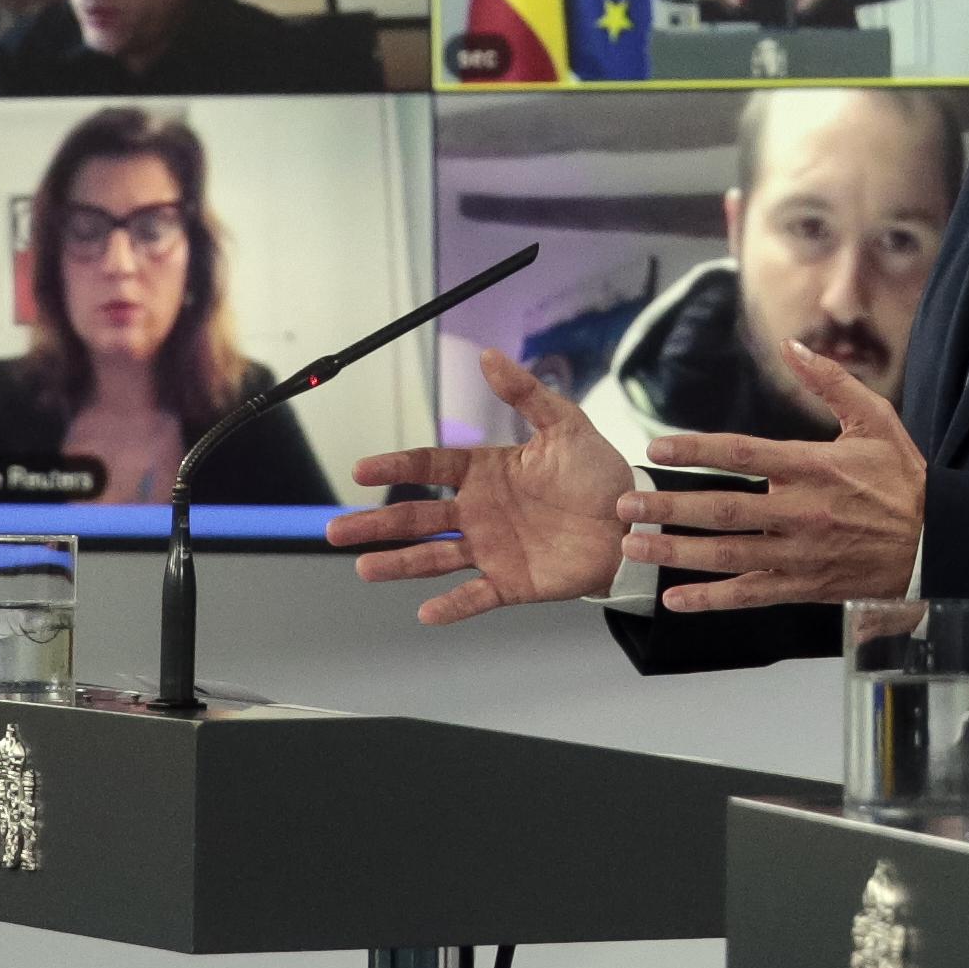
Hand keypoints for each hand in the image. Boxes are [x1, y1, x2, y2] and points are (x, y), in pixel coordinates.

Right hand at [328, 347, 634, 622]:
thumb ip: (525, 393)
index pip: (430, 467)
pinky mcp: (511, 582)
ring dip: (399, 563)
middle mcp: (480, 510)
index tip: (360, 470)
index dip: (396, 467)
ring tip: (363, 567)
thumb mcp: (565, 425)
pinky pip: (475, 595)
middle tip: (336, 529)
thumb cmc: (598, 472)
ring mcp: (492, 548)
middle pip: (417, 517)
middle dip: (376, 524)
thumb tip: (487, 355)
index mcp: (487, 471)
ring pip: (434, 557)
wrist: (632, 520)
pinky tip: (425, 612)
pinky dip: (452, 605)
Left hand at [617, 345, 926, 607]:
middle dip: (669, 508)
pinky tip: (675, 600)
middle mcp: (801, 512)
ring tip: (634, 547)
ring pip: (728, 555)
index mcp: (815, 467)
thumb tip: (792, 345)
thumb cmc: (901, 478)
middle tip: (625, 507)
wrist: (935, 541)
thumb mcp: (875, 419)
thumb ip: (830, 382)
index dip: (696, 449)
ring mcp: (800, 554)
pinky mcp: (804, 586)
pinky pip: (751, 594)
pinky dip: (712, 600)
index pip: (744, 453)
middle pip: (724, 509)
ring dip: (677, 552)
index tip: (657, 448)